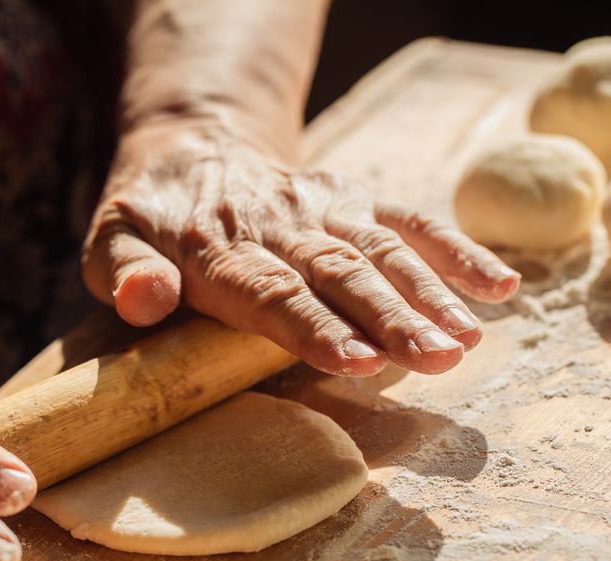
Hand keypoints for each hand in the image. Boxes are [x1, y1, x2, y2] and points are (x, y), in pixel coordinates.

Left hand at [83, 121, 519, 375]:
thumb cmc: (151, 222)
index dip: (315, 328)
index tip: (358, 360)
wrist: (194, 151)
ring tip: (467, 341)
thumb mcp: (109, 243)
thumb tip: (143, 299)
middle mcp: (282, 228)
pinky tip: (501, 287)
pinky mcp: (357, 201)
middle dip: (391, 318)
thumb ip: (124, 274)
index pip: (272, 294)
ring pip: (385, 252)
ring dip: (430, 295)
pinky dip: (458, 251)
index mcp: (219, 251)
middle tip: (436, 360)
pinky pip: (412, 221)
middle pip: (341, 275)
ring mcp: (326, 212)